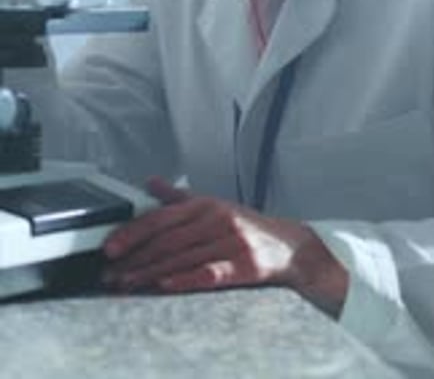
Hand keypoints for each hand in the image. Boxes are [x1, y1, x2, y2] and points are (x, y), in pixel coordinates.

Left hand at [102, 177, 348, 316]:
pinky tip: (166, 285)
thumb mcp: (212, 205)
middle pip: (167, 241)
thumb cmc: (244, 225)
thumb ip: (178, 197)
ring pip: (182, 258)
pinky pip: (210, 272)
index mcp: (204, 205)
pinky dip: (186, 278)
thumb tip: (150, 182)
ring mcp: (230, 241)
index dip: (133, 232)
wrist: (288, 245)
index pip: (161, 218)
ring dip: (150, 274)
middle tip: (111, 275)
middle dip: (135, 259)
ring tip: (127, 286)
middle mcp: (215, 219)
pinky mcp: (244, 265)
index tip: (110, 248)